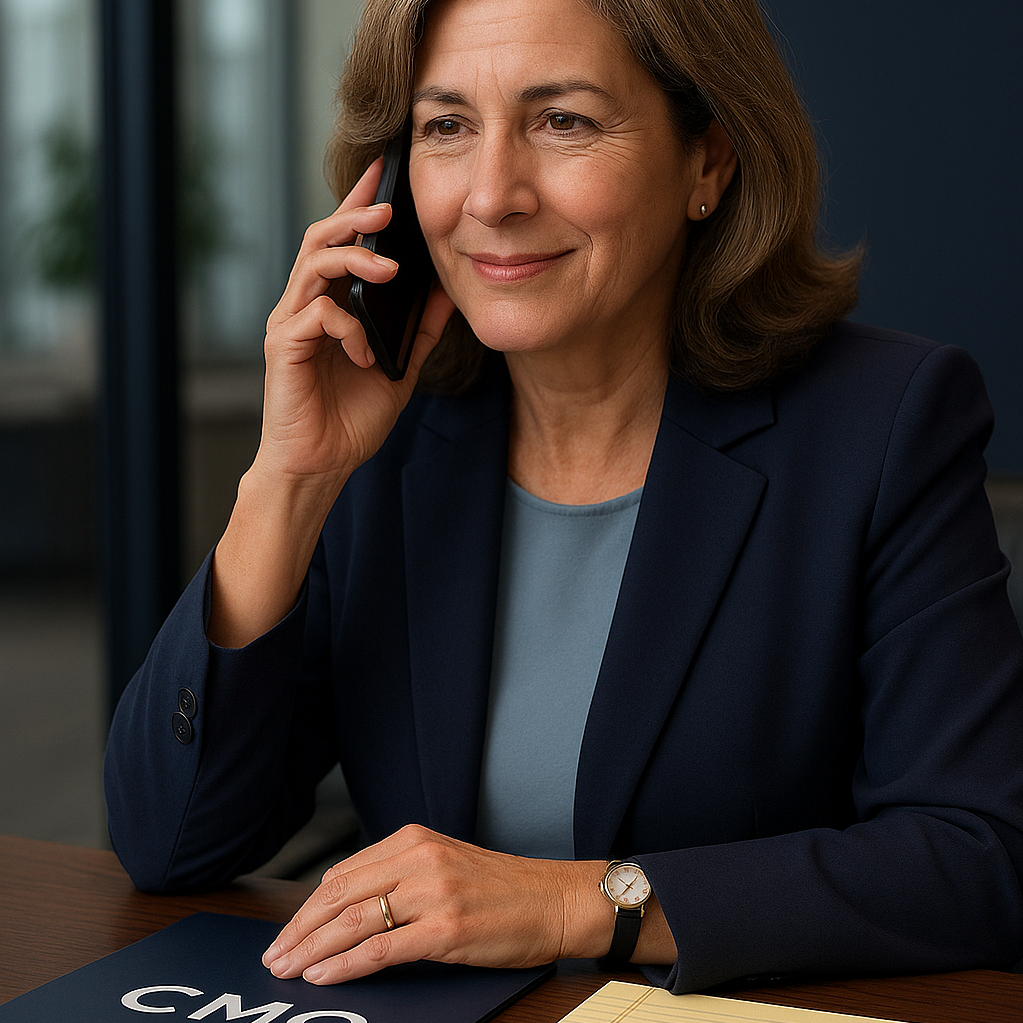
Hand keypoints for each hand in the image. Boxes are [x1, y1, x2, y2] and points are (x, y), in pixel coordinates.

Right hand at [255, 158, 454, 489]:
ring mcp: (291, 325)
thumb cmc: (352, 418)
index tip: (385, 171)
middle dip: (354, 216)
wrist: (321, 465)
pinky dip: (346, 327)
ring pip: (313, 266)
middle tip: (388, 209)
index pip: (342, 241)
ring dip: (353, 259)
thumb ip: (419, 330)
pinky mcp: (284, 348)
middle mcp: (305, 306)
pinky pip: (315, 316)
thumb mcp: (399, 368)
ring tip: (389, 268)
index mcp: (331, 305)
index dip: (359, 204)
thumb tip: (447, 290)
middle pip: (320, 239)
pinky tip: (365, 353)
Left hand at [261, 824, 611, 983]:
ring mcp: (432, 893)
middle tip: (274, 955)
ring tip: (288, 970)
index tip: (288, 931)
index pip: (342, 873)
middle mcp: (419, 859)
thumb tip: (344, 908)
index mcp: (413, 840)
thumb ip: (398, 877)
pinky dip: (345, 965)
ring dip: (312, 950)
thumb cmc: (502, 889)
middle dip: (299, 930)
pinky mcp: (446, 928)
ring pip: (353, 921)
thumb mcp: (444, 865)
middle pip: (339, 895)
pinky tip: (325, 975)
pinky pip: (381, 948)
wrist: (554, 900)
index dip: (307, 907)